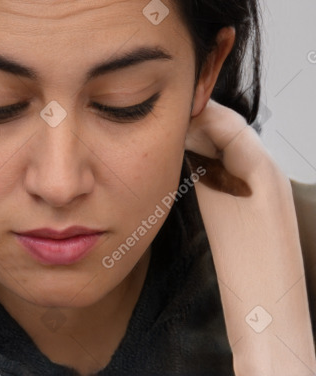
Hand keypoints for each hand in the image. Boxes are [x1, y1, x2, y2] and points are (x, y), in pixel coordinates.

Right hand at [185, 99, 315, 374]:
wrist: (267, 319)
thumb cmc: (247, 272)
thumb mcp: (218, 209)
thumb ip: (201, 169)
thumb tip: (182, 141)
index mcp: (263, 169)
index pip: (225, 119)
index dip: (193, 110)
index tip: (164, 113)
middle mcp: (269, 174)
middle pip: (228, 131)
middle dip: (194, 124)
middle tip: (161, 128)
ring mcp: (264, 191)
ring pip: (227, 150)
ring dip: (200, 143)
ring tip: (169, 145)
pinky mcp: (256, 207)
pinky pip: (229, 170)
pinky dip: (207, 163)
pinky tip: (187, 170)